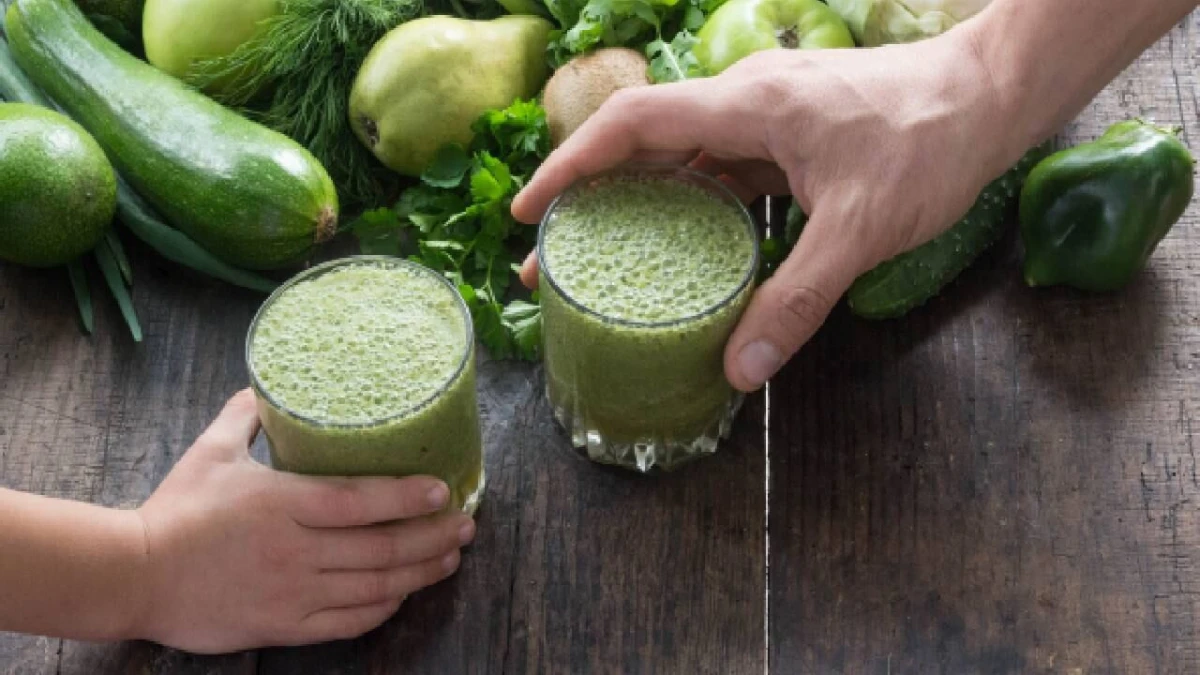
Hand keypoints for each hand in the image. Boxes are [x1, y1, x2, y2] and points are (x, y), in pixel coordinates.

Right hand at [131, 389, 474, 653]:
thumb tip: (265, 384)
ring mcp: (293, 592)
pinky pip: (348, 622)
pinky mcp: (284, 626)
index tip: (443, 490)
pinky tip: (404, 594)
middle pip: (381, 547)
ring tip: (451, 558)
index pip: (359, 501)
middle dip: (433, 536)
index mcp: (281, 503)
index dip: (407, 496)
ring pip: (374, 586)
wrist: (134, 576)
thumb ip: (245, 416)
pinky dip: (383, 608)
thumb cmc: (176, 510)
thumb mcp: (210, 452)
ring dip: (420, 572)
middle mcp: (295, 550)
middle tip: (466, 524)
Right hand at [513, 27, 1028, 390]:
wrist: (993, 94)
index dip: (572, 164)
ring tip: (601, 261)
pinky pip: (722, 171)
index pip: (634, 124)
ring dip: (639, 206)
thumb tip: (740, 368)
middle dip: (590, 199)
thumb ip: (799, 297)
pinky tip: (683, 252)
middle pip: (644, 145)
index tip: (529, 210)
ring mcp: (767, 117)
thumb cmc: (932, 141)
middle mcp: (745, 104)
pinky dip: (691, 208)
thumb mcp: (862, 229)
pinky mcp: (789, 136)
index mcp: (747, 107)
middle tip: (550, 260)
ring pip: (682, 160)